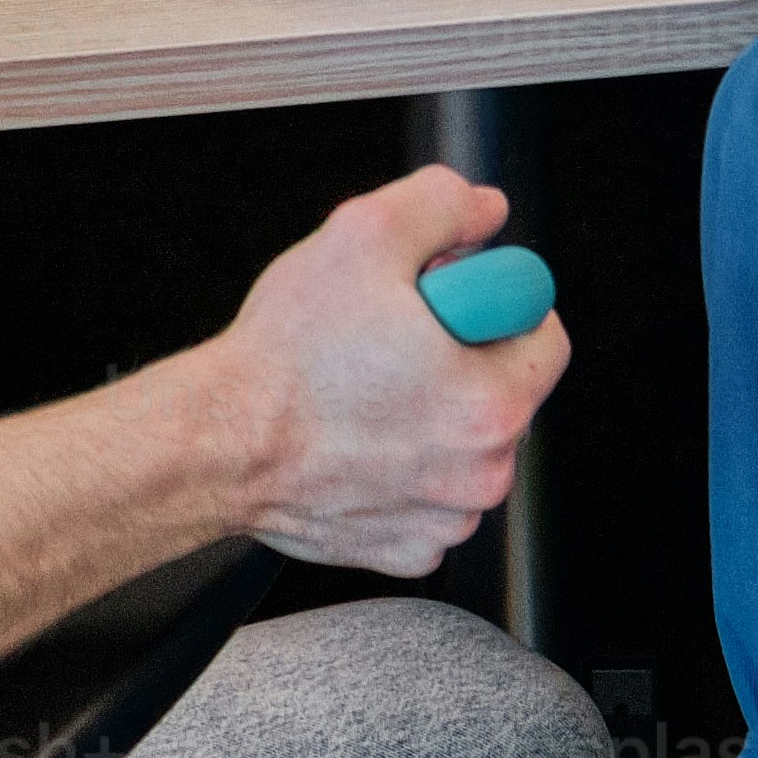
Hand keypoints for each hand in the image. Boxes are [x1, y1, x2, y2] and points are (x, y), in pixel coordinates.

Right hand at [201, 167, 560, 574]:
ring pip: (464, 445)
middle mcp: (481, 475)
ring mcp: (443, 520)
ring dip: (429, 416)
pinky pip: (427, 494)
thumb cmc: (284, 358)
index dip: (490, 301)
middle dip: (459, 359)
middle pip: (503, 390)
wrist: (214, 443)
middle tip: (391, 341)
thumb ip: (444, 206)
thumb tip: (485, 211)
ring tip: (363, 392)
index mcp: (492, 403)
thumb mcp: (366, 235)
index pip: (543, 334)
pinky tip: (352, 442)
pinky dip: (399, 469)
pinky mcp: (405, 551)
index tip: (442, 301)